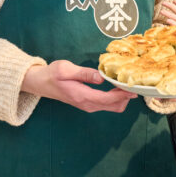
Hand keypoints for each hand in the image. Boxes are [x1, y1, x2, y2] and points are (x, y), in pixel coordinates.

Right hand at [21, 60, 136, 112]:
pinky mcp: (88, 103)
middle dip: (125, 97)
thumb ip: (84, 73)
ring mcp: (88, 105)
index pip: (107, 100)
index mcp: (82, 96)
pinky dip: (116, 99)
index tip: (132, 90)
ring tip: (128, 85)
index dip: (122, 96)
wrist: (41, 83)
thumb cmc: (52, 74)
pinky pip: (107, 105)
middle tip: (134, 85)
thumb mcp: (65, 69)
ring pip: (112, 107)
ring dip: (122, 99)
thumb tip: (100, 77)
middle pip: (113, 106)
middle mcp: (87, 104)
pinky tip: (118, 88)